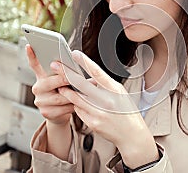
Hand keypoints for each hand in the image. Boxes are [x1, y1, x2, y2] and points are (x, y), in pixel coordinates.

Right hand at [26, 44, 74, 124]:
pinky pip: (63, 108)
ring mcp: (40, 101)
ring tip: (86, 90)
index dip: (31, 55)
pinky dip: (74, 105)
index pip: (35, 64)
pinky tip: (81, 103)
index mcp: (41, 76)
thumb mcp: (62, 80)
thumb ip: (64, 71)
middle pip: (50, 82)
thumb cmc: (64, 91)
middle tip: (74, 77)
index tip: (30, 45)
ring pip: (59, 97)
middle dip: (64, 79)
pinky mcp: (46, 113)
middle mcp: (38, 88)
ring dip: (74, 94)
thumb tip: (75, 60)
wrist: (59, 113)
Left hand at [57, 50, 158, 167]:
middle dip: (65, 74)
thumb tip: (88, 77)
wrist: (132, 134)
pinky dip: (77, 106)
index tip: (74, 53)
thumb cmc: (126, 110)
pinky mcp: (93, 123)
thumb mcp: (119, 92)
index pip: (97, 72)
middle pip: (81, 84)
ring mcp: (99, 113)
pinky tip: (78, 104)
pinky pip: (79, 111)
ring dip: (67, 92)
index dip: (84, 62)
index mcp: (114, 89)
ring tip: (61, 87)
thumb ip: (104, 84)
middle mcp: (106, 100)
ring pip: (76, 98)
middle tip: (55, 66)